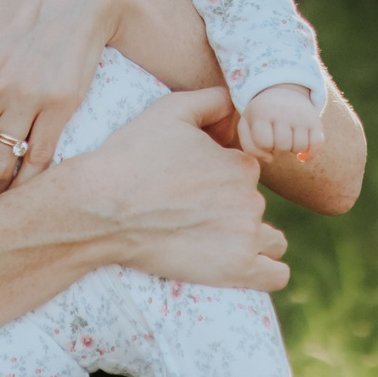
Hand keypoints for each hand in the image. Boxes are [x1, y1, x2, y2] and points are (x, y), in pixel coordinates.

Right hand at [67, 89, 288, 291]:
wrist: (102, 207)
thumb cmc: (131, 156)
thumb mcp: (170, 110)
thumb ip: (211, 100)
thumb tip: (233, 103)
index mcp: (240, 164)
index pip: (245, 172)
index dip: (220, 177)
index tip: (191, 187)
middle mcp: (251, 199)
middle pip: (253, 206)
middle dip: (230, 209)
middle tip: (189, 215)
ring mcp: (246, 236)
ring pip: (272, 241)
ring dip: (253, 240)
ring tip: (215, 243)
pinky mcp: (236, 269)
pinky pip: (276, 276)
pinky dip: (267, 271)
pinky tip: (242, 265)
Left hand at [237, 84, 326, 162]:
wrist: (281, 91)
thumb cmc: (261, 115)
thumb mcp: (247, 125)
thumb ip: (250, 147)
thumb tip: (270, 159)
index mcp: (261, 112)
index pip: (264, 143)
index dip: (264, 147)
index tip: (264, 140)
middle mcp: (282, 111)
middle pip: (283, 146)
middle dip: (278, 147)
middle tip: (277, 138)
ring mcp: (300, 115)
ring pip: (300, 147)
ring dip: (293, 149)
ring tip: (288, 139)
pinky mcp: (315, 119)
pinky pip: (317, 145)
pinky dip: (311, 154)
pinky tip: (303, 154)